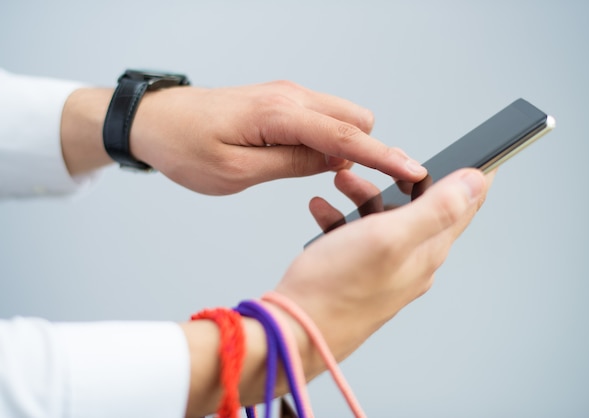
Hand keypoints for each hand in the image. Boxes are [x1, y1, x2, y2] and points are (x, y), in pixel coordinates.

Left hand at [61, 81, 426, 194]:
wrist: (155, 122)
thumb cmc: (185, 146)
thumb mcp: (237, 170)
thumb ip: (292, 163)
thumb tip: (336, 160)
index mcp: (280, 114)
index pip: (348, 136)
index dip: (385, 157)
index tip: (413, 172)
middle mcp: (290, 97)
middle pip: (356, 120)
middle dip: (367, 151)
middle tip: (360, 188)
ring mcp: (286, 97)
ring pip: (341, 119)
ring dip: (345, 147)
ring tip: (325, 179)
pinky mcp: (280, 103)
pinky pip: (321, 119)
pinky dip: (327, 140)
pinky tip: (310, 163)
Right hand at [275, 168, 493, 360]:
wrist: (294, 330)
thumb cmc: (337, 287)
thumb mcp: (390, 237)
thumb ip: (437, 208)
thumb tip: (476, 182)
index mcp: (427, 251)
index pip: (465, 208)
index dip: (474, 177)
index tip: (478, 153)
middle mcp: (411, 262)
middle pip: (419, 207)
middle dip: (399, 180)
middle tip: (380, 163)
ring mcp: (384, 268)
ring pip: (384, 219)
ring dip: (364, 195)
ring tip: (341, 182)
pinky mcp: (358, 273)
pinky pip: (357, 235)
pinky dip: (342, 218)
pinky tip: (322, 209)